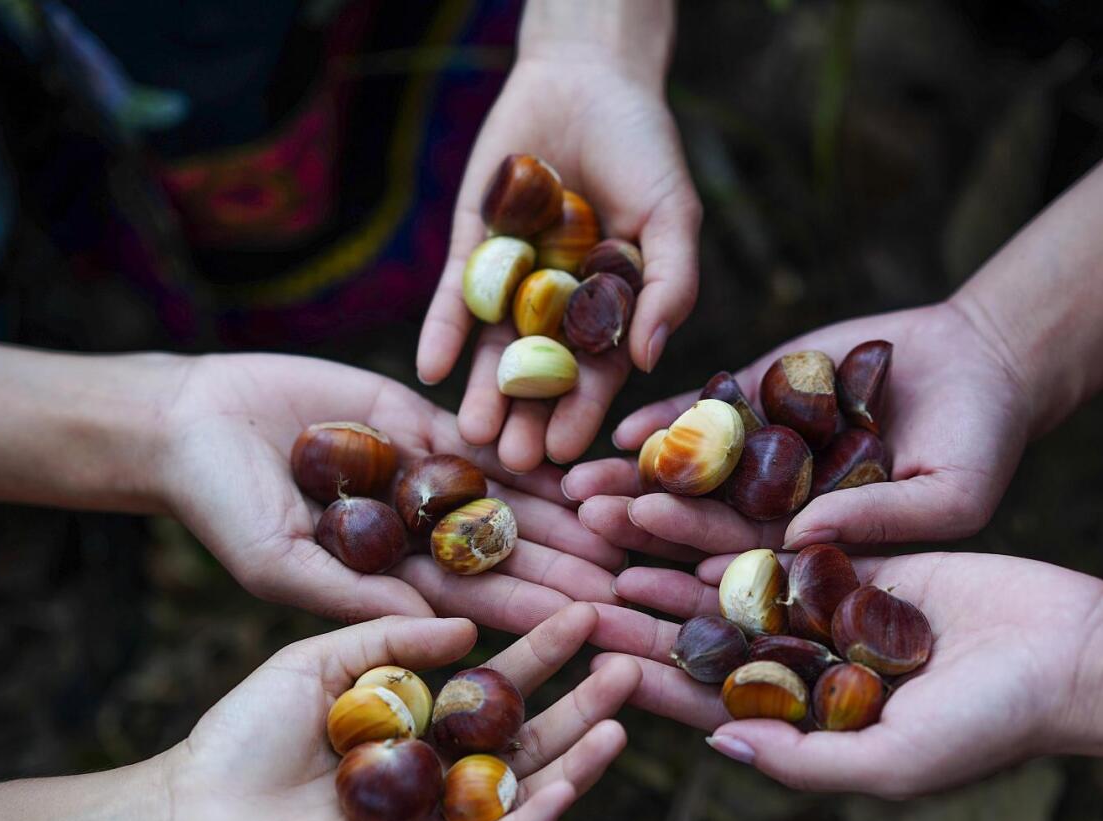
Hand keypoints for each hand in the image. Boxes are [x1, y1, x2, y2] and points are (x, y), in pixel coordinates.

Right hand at [157, 353, 623, 624]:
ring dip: (563, 510)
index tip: (589, 624)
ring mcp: (423, 474)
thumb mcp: (282, 565)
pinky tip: (577, 457)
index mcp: (393, 577)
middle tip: (631, 579)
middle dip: (568, 565)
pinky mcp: (418, 419)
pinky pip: (483, 433)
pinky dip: (526, 446)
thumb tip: (442, 631)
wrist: (190, 422)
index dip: (535, 610)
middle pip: (509, 551)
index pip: (478, 599)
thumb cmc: (221, 507)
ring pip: (507, 495)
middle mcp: (419, 531)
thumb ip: (359, 595)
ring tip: (621, 522)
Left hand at [163, 603, 639, 820]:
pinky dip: (529, 820)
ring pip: (522, 793)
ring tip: (619, 722)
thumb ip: (391, 642)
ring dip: (576, 761)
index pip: (500, 684)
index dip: (544, 651)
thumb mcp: (321, 660)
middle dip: (582, 704)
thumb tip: (467, 629)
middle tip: (628, 666)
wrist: (195, 807)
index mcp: (422, 721)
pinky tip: (566, 786)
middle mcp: (440, 770)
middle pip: (529, 737)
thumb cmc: (248, 731)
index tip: (587, 613)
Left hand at [415, 53, 700, 471]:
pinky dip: (442, 330)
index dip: (582, 411)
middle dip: (526, 416)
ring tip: (472, 432)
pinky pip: (453, 298)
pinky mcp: (471, 249)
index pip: (597, 371)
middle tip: (512, 460)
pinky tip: (429, 366)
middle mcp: (560, 307)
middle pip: (540, 372)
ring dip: (481, 389)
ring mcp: (512, 281)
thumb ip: (670, 286)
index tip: (564, 452)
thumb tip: (650, 361)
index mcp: (613, 308)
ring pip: (493, 346)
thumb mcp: (673, 216)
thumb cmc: (645, 149)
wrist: (585, 79)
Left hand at [563, 301, 1032, 556]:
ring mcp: (771, 463)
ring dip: (639, 483)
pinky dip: (670, 419)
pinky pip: (710, 415)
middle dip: (642, 535)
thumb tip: (790, 548)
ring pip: (696, 481)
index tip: (622, 603)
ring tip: (580, 488)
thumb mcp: (947, 499)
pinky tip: (622, 426)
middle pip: (701, 540)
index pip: (741, 600)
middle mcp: (783, 523)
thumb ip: (875, 526)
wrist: (994, 363)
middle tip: (585, 533)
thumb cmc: (984, 447)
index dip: (680, 601)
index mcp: (818, 569)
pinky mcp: (767, 402)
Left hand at [587, 553, 1102, 797]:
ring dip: (670, 545)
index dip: (644, 676)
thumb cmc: (994, 721)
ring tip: (608, 514)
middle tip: (573, 575)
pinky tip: (678, 484)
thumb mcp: (896, 759)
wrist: (1073, 649)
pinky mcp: (856, 552)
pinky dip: (733, 509)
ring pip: (731, 571)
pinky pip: (779, 527)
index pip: (707, 699)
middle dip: (640, 605)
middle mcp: (807, 660)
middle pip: (705, 631)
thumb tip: (716, 747)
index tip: (588, 651)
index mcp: (807, 718)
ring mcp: (829, 603)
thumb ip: (806, 760)